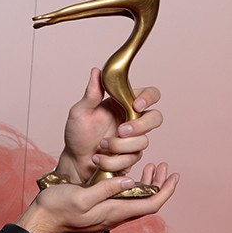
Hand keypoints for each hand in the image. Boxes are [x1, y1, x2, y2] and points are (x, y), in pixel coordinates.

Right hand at [17, 163, 178, 232]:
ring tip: (152, 166)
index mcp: (114, 212)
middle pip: (147, 202)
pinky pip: (125, 198)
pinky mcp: (101, 208)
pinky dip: (133, 185)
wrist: (42, 219)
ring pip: (137, 200)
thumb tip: (130, 180)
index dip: (165, 191)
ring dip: (148, 184)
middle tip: (163, 166)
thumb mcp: (81, 196)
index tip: (173, 176)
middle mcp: (115, 214)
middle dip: (160, 185)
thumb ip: (106, 189)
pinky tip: (129, 174)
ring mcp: (108, 212)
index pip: (150, 204)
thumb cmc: (57, 207)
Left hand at [57, 68, 163, 182]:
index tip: (136, 104)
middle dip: (141, 125)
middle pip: (156, 118)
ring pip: (143, 141)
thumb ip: (91, 94)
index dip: (148, 98)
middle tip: (121, 131)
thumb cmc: (77, 134)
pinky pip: (132, 158)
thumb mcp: (80, 112)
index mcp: (123, 104)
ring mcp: (134, 140)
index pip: (149, 94)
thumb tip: (96, 71)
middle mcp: (132, 120)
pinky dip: (113, 160)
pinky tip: (99, 159)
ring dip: (119, 146)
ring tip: (101, 146)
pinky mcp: (132, 157)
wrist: (75, 161)